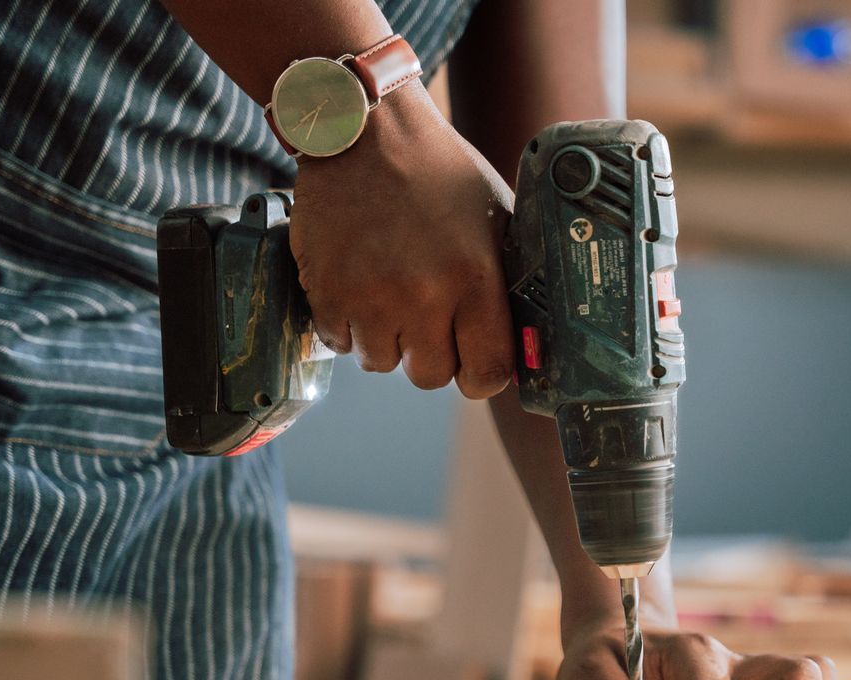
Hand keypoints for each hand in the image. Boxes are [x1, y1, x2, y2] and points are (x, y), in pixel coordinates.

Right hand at [290, 86, 514, 397]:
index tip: (475, 358)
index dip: (483, 373)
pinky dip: (349, 325)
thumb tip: (524, 340)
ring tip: (391, 295)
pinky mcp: (326, 291)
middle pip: (431, 377)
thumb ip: (508, 280)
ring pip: (382, 364)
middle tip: (428, 318)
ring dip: (388, 340)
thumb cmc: (438, 171)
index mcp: (473, 278)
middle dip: (432, 354)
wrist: (365, 130)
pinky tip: (359, 287)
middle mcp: (421, 295)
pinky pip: (339, 343)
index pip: (487, 373)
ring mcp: (368, 296)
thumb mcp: (495, 217)